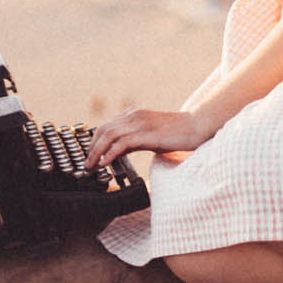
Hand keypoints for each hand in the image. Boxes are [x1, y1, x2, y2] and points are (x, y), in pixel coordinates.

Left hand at [86, 106, 208, 169]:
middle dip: (91, 148)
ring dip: (96, 152)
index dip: (94, 142)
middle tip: (86, 165)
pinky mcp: (147, 134)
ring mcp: (140, 123)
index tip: (89, 157)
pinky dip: (110, 153)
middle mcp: (134, 116)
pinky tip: (105, 163)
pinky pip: (122, 143)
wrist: (197, 126)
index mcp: (134, 115)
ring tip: (92, 166)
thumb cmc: (177, 133)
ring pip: (109, 136)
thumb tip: (117, 153)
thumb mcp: (150, 136)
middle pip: (103, 130)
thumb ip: (134, 140)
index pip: (105, 126)